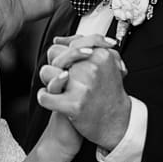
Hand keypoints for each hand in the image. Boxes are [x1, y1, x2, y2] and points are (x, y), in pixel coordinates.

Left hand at [38, 35, 130, 150]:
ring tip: (59, 87)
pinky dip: (44, 98)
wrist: (117, 122)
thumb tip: (60, 39)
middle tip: (64, 76)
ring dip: (49, 81)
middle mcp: (91, 68)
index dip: (65, 52)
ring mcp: (82, 86)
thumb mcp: (107, 62)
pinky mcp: (74, 105)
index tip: (68, 62)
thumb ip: (87, 45)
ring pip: (46, 72)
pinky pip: (45, 97)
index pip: (70, 43)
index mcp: (100, 55)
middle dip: (55, 65)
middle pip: (54, 55)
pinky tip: (51, 98)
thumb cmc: (110, 93)